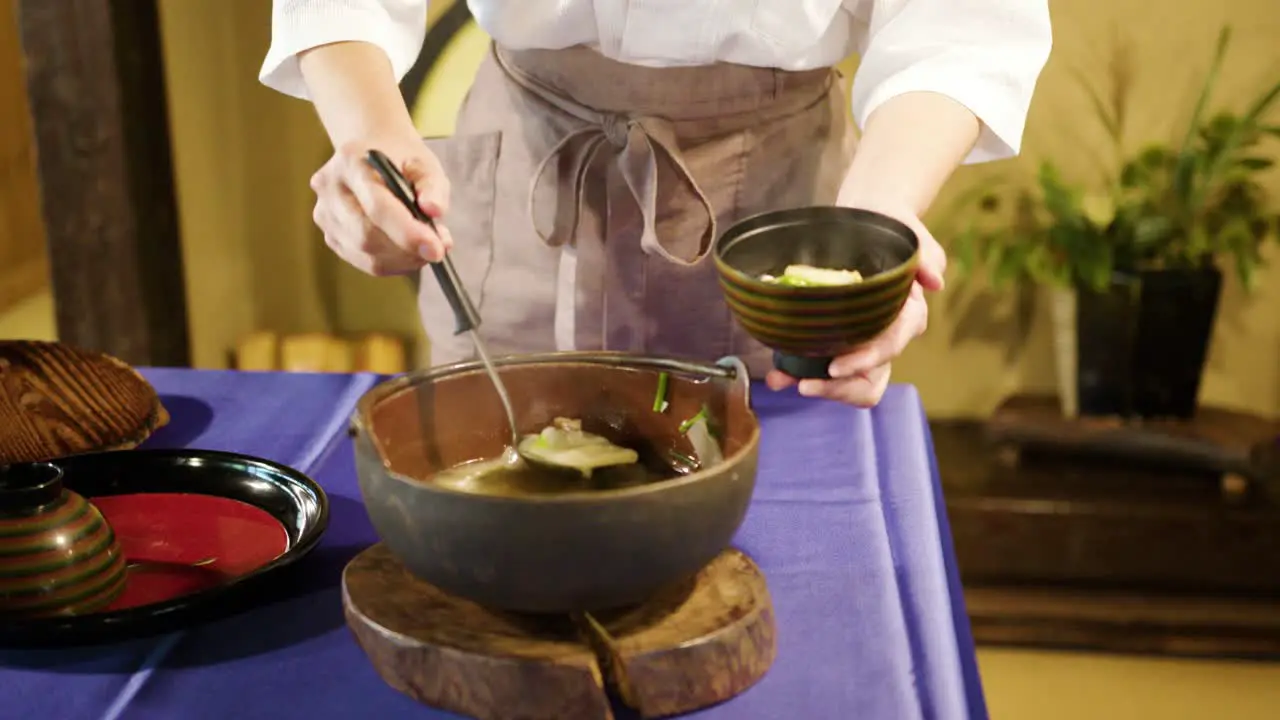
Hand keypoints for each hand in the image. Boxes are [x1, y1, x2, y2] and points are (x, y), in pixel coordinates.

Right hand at [309, 136, 452, 275]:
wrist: (369, 149)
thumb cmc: (400, 157)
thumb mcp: (424, 163)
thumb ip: (433, 186)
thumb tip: (434, 211)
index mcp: (351, 162)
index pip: (377, 206)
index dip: (408, 233)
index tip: (437, 249)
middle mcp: (330, 189)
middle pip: (366, 235)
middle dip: (407, 250)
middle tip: (437, 249)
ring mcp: (325, 214)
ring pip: (365, 253)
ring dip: (402, 259)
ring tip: (424, 247)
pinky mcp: (330, 235)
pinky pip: (362, 261)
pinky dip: (391, 262)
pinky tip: (407, 251)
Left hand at [765, 203, 945, 406]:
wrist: (868, 216)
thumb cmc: (892, 224)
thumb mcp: (911, 233)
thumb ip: (926, 256)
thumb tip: (934, 281)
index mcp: (907, 315)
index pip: (890, 347)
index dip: (865, 361)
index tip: (834, 368)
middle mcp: (886, 334)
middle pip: (870, 377)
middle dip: (838, 388)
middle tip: (803, 384)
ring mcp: (862, 340)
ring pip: (847, 380)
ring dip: (815, 385)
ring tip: (780, 379)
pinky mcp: (839, 338)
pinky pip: (823, 366)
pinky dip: (799, 372)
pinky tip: (777, 373)